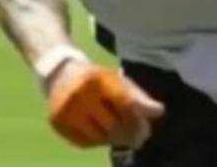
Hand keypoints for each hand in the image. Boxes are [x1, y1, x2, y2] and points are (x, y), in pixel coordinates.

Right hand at [45, 61, 164, 148]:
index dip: (138, 119)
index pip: (125, 105)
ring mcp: (65, 110)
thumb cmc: (96, 78)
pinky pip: (84, 142)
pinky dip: (97, 142)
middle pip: (113, 124)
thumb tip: (159, 112)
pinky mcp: (57, 123)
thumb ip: (138, 97)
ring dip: (114, 140)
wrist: (60, 74)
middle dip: (129, 134)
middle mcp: (78, 95)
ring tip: (121, 136)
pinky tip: (103, 134)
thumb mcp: (117, 80)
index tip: (147, 130)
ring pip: (99, 137)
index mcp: (96, 79)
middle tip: (138, 139)